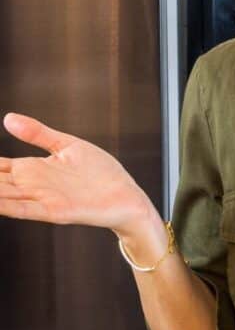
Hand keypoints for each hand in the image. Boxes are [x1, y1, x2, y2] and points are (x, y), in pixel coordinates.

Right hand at [0, 112, 151, 236]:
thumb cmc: (101, 173)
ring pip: (2, 196)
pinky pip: (26, 209)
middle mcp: (32, 185)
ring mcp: (42, 199)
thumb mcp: (67, 146)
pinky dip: (7, 206)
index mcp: (32, 170)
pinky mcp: (56, 211)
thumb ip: (37, 133)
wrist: (127, 196)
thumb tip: (7, 118)